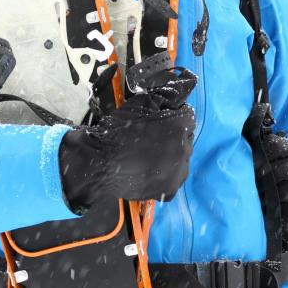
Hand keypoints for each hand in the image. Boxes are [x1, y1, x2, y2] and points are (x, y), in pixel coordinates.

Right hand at [59, 68, 197, 212]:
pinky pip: (173, 178)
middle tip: (153, 138)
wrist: (100, 163)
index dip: (174, 114)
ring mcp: (179, 172)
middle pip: (185, 138)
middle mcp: (185, 149)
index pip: (187, 115)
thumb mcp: (140, 103)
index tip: (162, 118)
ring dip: (172, 155)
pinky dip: (165, 174)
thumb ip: (162, 98)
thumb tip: (175, 98)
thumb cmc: (118, 130)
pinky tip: (150, 170)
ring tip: (150, 155)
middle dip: (174, 135)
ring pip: (181, 159)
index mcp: (180, 126)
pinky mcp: (170, 189)